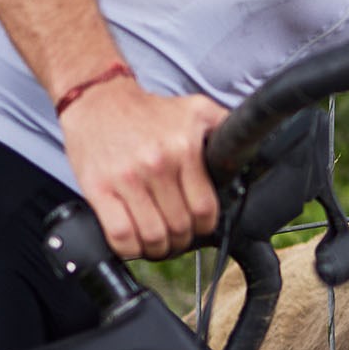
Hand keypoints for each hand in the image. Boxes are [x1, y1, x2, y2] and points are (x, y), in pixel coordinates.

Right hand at [58, 73, 226, 258]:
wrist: (97, 99)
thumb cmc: (148, 111)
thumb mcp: (196, 109)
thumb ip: (225, 128)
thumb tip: (251, 152)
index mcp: (184, 148)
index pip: (205, 209)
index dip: (205, 226)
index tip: (199, 225)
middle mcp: (157, 164)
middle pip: (180, 226)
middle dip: (182, 239)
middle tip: (178, 236)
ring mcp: (125, 179)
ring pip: (153, 236)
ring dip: (159, 249)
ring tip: (158, 243)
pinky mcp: (98, 189)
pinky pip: (120, 236)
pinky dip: (130, 249)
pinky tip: (134, 243)